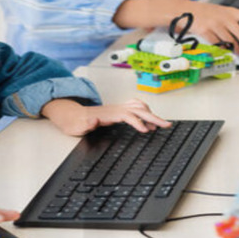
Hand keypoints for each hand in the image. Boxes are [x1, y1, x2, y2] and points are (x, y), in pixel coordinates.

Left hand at [42, 98, 170, 136]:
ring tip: (160, 125)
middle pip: (139, 109)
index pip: (128, 115)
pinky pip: (136, 108)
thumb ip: (86, 124)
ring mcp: (118, 108)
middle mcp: (116, 108)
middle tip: (167, 125)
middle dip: (154, 117)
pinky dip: (146, 113)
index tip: (146, 131)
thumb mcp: (78, 126)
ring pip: (140, 107)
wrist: (72, 116)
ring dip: (151, 115)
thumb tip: (93, 121)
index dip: (137, 122)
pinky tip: (148, 122)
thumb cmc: (76, 123)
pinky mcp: (119, 110)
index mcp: (108, 113)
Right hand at [184, 1, 238, 55]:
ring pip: (230, 41)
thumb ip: (230, 22)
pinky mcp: (206, 31)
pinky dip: (222, 48)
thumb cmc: (203, 12)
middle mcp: (224, 17)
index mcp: (231, 11)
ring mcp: (215, 24)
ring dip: (236, 49)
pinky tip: (225, 51)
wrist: (184, 9)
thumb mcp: (219, 12)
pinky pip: (217, 43)